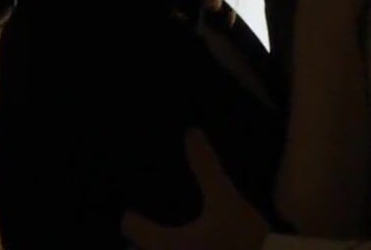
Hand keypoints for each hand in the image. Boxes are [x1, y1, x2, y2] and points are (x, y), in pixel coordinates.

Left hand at [121, 130, 267, 249]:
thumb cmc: (241, 240)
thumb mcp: (225, 200)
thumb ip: (206, 168)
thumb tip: (191, 132)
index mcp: (164, 243)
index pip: (130, 226)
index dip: (132, 214)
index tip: (135, 206)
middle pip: (135, 248)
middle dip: (140, 237)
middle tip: (151, 218)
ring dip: (155, 246)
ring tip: (170, 234)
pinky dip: (177, 249)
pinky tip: (194, 243)